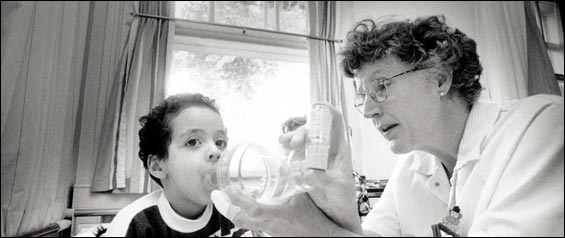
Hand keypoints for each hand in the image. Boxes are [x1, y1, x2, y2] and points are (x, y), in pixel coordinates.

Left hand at [211, 188, 339, 235]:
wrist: (323, 237)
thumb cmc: (316, 218)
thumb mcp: (305, 195)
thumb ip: (295, 178)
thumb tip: (286, 163)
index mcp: (275, 215)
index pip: (249, 208)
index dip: (235, 199)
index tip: (226, 188)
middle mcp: (268, 226)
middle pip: (239, 220)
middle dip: (224, 207)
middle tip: (215, 195)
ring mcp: (269, 232)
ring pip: (245, 224)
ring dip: (234, 212)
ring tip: (228, 200)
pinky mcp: (273, 234)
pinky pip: (254, 226)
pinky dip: (246, 216)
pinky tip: (249, 207)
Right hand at [279, 102, 362, 233]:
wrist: (335, 214)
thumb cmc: (341, 198)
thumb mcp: (335, 187)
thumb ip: (322, 179)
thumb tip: (307, 171)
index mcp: (339, 148)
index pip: (335, 121)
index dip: (327, 110)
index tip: (315, 106)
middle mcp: (327, 148)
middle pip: (314, 128)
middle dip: (301, 129)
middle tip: (291, 143)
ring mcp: (315, 156)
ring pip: (303, 138)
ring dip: (291, 136)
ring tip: (282, 142)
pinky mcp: (305, 164)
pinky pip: (295, 150)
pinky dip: (287, 146)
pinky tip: (281, 148)